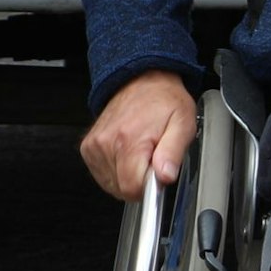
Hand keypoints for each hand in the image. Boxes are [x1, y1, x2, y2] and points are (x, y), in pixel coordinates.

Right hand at [80, 70, 196, 201]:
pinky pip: (103, 175)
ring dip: (128, 175)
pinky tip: (128, 153)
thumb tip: (165, 176)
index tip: (159, 175)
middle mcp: (107, 143)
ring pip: (111, 184)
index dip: (150, 188)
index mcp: (130, 140)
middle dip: (141, 180)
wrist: (143, 82)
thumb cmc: (165, 101)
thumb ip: (173, 153)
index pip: (131, 188)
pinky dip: (117, 170)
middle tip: (153, 158)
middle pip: (122, 188)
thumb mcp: (183, 124)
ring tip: (141, 152)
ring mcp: (94, 146)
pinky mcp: (88, 148)